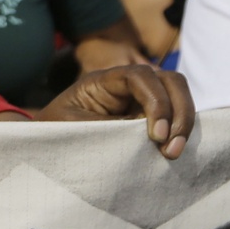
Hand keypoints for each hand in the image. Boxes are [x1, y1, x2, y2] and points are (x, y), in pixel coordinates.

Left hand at [34, 64, 195, 160]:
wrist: (46, 143)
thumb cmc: (55, 131)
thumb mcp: (76, 129)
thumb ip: (111, 128)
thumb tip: (153, 132)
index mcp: (103, 81)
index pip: (140, 76)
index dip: (156, 101)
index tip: (155, 135)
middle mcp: (127, 85)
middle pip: (169, 80)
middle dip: (179, 111)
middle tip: (171, 149)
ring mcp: (141, 99)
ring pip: (177, 95)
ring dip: (183, 122)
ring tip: (173, 153)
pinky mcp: (149, 116)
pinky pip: (173, 115)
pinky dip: (179, 130)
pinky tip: (173, 150)